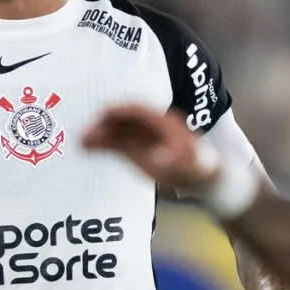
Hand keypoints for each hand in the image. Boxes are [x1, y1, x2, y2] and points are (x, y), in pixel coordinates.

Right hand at [81, 104, 219, 193]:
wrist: (208, 179)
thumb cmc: (201, 172)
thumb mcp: (191, 168)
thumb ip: (175, 163)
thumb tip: (161, 159)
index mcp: (167, 125)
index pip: (141, 112)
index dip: (121, 111)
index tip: (102, 113)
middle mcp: (154, 127)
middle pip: (126, 120)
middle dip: (104, 125)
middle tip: (84, 134)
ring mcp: (146, 137)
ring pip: (120, 131)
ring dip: (101, 135)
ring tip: (81, 142)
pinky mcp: (141, 148)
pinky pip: (120, 142)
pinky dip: (104, 144)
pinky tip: (89, 148)